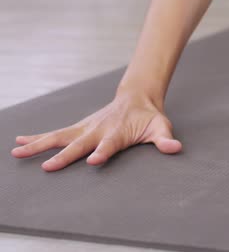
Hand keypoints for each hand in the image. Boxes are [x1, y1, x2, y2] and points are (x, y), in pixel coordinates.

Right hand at [11, 91, 181, 171]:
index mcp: (118, 132)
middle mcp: (99, 130)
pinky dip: (37, 138)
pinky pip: (56, 134)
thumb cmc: (149, 117)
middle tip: (48, 167)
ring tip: (18, 151)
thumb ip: (165, 139)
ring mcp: (86, 128)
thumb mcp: (161, 127)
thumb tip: (175, 148)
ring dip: (40, 145)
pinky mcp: (79, 127)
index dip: (103, 152)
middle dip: (64, 156)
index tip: (94, 160)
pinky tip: (19, 144)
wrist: (137, 97)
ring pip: (61, 137)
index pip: (110, 144)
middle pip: (80, 144)